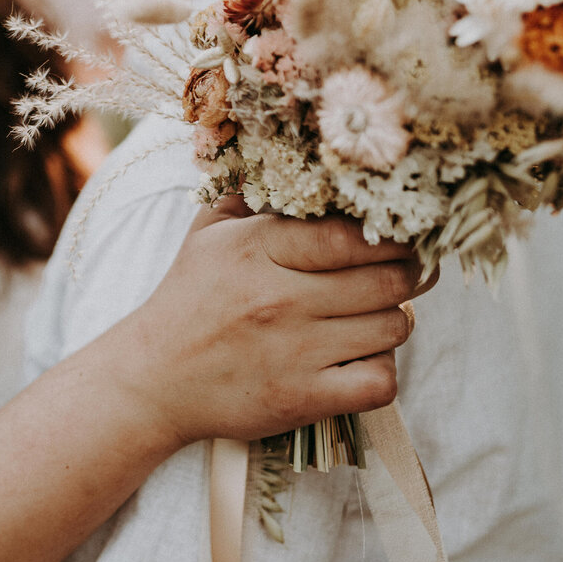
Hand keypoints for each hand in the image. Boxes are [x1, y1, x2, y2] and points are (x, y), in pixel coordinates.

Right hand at [121, 202, 426, 450]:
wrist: (154, 377)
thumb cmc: (189, 298)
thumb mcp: (208, 231)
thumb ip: (253, 194)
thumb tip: (301, 162)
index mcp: (257, 248)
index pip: (349, 235)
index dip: (389, 235)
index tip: (402, 235)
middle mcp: (279, 298)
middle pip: (385, 280)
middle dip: (408, 272)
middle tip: (407, 270)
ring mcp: (294, 351)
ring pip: (390, 328)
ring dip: (394, 320)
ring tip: (377, 313)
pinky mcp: (303, 399)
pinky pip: (379, 382)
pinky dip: (383, 370)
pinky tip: (363, 359)